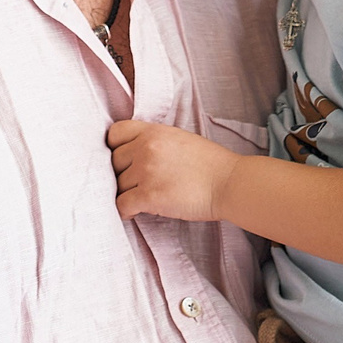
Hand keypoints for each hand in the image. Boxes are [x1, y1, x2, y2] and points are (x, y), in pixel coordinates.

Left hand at [108, 120, 242, 221]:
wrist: (229, 183)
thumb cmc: (211, 164)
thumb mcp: (179, 139)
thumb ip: (155, 141)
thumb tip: (134, 155)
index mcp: (154, 131)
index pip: (114, 133)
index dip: (114, 148)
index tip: (122, 160)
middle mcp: (146, 147)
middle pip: (113, 162)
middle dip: (121, 174)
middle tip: (134, 184)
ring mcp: (146, 171)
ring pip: (116, 185)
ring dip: (125, 193)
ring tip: (139, 199)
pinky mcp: (149, 195)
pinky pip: (121, 204)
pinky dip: (125, 211)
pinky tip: (135, 211)